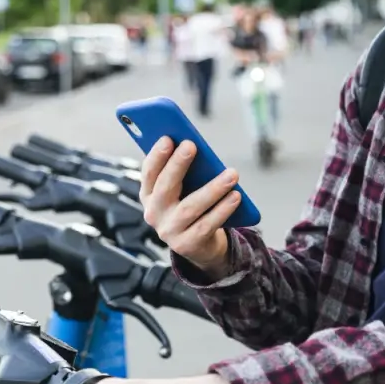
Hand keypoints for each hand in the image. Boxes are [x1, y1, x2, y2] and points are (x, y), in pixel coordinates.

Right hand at [140, 137, 240, 277]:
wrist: (199, 245)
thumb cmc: (190, 207)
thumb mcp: (182, 189)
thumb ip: (183, 172)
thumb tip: (193, 146)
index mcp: (148, 196)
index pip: (148, 174)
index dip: (156, 156)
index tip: (168, 138)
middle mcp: (154, 214)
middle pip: (164, 188)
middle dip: (177, 165)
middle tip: (191, 145)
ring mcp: (169, 232)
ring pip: (190, 207)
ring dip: (212, 189)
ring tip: (232, 174)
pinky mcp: (187, 245)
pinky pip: (207, 225)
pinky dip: (223, 209)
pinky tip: (236, 196)